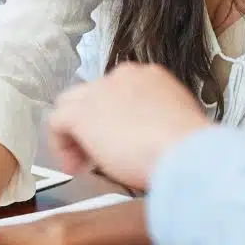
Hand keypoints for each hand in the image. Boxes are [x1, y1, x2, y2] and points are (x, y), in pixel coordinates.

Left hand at [49, 64, 208, 190]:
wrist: (184, 152)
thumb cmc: (188, 147)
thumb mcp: (175, 125)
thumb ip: (155, 123)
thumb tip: (146, 139)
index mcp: (149, 77)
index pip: (118, 92)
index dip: (113, 119)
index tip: (118, 141)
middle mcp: (122, 77)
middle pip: (92, 96)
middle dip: (91, 124)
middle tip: (97, 153)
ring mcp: (100, 92)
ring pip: (70, 105)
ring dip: (74, 134)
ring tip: (83, 162)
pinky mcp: (82, 113)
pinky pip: (57, 123)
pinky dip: (61, 146)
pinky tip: (74, 166)